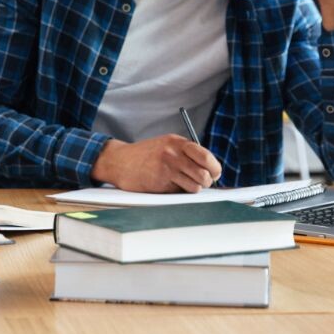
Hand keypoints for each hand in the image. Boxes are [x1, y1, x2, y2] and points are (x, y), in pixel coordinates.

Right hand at [92, 136, 221, 192]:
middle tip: (200, 182)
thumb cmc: (145, 156)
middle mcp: (174, 153)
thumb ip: (186, 153)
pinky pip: (181, 192)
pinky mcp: (161, 181)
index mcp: (177, 142)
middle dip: (206, 181)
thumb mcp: (166, 146)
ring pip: (196, 186)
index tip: (214, 174)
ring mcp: (167, 167)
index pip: (206, 156)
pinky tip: (168, 185)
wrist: (119, 161)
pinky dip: (179, 191)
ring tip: (182, 184)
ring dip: (192, 188)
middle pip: (205, 174)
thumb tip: (211, 170)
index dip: (215, 168)